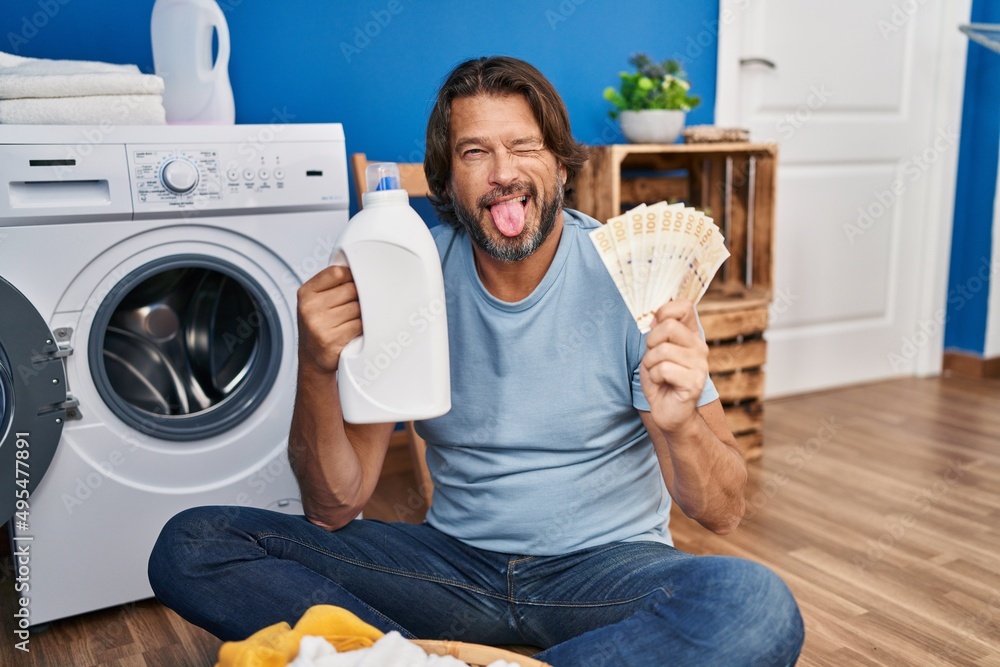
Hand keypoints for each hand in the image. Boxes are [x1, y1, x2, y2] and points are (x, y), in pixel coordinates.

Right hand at [296, 265, 361, 374]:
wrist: (313, 358)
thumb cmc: (320, 326)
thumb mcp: (317, 301)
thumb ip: (334, 284)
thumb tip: (362, 271)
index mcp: (306, 293)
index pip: (337, 272)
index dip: (352, 278)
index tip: (356, 284)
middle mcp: (309, 308)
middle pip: (352, 290)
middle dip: (358, 298)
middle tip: (354, 307)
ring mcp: (319, 325)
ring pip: (358, 308)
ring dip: (361, 315)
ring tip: (352, 320)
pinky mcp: (331, 341)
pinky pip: (359, 325)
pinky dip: (362, 328)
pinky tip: (353, 332)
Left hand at [639, 300, 708, 433]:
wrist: (670, 413)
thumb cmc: (660, 381)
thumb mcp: (654, 351)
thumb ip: (658, 332)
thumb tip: (655, 315)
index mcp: (691, 336)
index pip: (685, 306)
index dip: (664, 311)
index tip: (655, 327)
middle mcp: (699, 347)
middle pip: (669, 326)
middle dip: (651, 342)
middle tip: (653, 358)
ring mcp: (700, 365)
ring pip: (663, 350)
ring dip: (650, 363)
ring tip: (657, 373)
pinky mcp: (695, 382)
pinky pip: (664, 369)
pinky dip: (655, 377)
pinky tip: (662, 384)